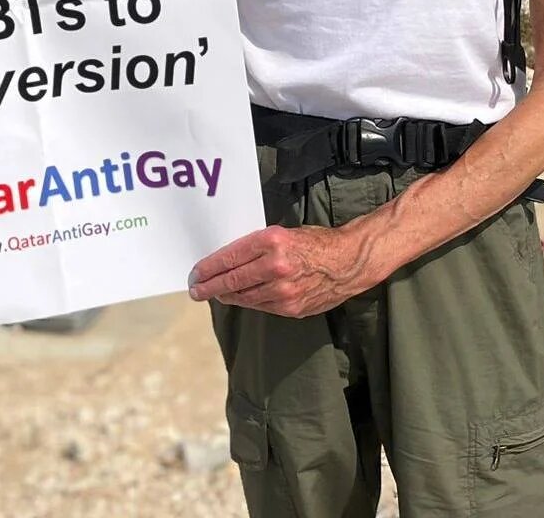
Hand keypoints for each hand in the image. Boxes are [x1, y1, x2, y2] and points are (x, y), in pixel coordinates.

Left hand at [187, 224, 384, 317]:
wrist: (348, 262)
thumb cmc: (315, 243)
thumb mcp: (282, 234)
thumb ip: (256, 247)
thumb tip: (227, 261)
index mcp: (271, 241)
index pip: (229, 258)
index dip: (208, 268)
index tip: (195, 273)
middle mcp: (275, 267)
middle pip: (231, 282)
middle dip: (209, 287)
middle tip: (196, 289)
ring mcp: (283, 291)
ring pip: (243, 298)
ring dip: (226, 296)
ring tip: (214, 294)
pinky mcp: (291, 308)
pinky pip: (261, 306)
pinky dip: (248, 302)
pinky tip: (240, 298)